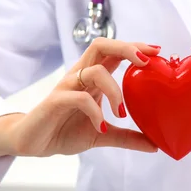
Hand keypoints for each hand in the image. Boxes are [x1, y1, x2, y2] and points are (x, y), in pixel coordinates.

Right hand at [0, 38, 160, 157]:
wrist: (33, 143)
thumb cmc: (64, 130)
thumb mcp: (103, 134)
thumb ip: (127, 136)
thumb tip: (154, 144)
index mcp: (91, 78)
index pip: (114, 51)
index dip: (135, 47)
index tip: (157, 52)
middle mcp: (80, 76)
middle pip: (101, 46)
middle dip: (126, 48)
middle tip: (146, 62)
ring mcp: (67, 87)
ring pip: (94, 71)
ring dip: (114, 90)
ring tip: (122, 113)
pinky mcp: (55, 101)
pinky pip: (78, 97)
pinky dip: (94, 111)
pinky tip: (101, 125)